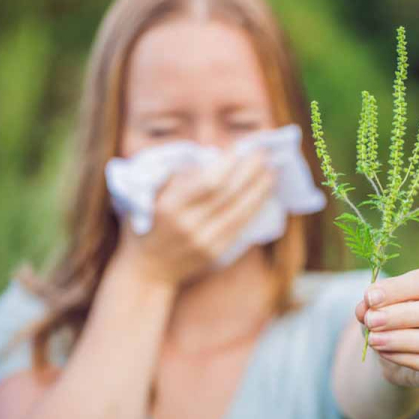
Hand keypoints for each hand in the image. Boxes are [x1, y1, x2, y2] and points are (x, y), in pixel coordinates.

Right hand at [113, 148, 276, 287]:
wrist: (148, 269)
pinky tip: (263, 194)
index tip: (241, 148)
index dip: (229, 165)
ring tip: (272, 172)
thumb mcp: (150, 195)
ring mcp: (204, 242)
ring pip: (240, 211)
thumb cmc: (147, 224)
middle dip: (250, 172)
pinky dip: (254, 208)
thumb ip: (180, 176)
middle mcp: (189, 225)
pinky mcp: (216, 253)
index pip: (208, 183)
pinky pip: (241, 226)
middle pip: (229, 195)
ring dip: (259, 189)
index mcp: (170, 206)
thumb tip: (214, 157)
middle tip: (265, 154)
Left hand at [355, 267, 418, 387]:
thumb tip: (365, 307)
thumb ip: (374, 302)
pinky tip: (384, 352)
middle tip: (372, 320)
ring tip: (373, 340)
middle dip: (402, 316)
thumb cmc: (397, 313)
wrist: (402, 348)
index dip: (399, 289)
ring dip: (403, 340)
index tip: (370, 297)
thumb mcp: (383, 302)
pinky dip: (406, 358)